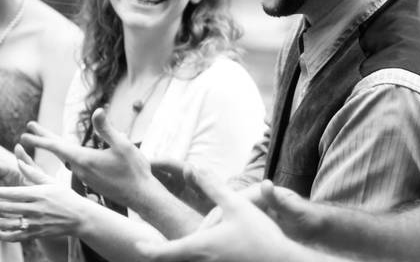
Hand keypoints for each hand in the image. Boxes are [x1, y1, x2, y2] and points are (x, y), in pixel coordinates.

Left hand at [0, 144, 83, 240]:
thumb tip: (17, 159)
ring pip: (7, 223)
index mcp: (38, 194)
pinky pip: (14, 236)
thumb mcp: (50, 181)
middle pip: (6, 208)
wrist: (80, 217)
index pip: (12, 193)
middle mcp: (35, 209)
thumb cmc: (65, 196)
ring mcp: (34, 223)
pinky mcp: (35, 234)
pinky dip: (0, 235)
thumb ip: (32, 171)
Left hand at [21, 109, 153, 208]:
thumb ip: (107, 129)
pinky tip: (69, 154)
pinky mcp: (92, 180)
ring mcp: (86, 176)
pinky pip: (75, 165)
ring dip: (56, 148)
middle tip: (27, 130)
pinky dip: (67, 157)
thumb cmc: (133, 170)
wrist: (141, 195)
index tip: (25, 133)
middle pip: (58, 151)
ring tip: (49, 139)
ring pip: (66, 158)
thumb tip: (97, 111)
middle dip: (43, 139)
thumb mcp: (123, 145)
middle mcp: (81, 169)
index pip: (57, 147)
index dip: (41, 138)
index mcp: (85, 159)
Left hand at [133, 166, 294, 261]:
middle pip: (174, 260)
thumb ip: (213, 186)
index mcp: (199, 246)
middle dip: (162, 253)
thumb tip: (195, 167)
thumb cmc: (259, 233)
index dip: (147, 249)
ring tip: (173, 247)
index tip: (137, 245)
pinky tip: (202, 250)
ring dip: (180, 254)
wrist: (282, 260)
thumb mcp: (235, 205)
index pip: (163, 253)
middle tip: (151, 246)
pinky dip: (195, 258)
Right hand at [197, 181, 320, 239]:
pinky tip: (212, 252)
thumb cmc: (308, 219)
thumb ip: (280, 200)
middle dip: (208, 226)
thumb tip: (265, 184)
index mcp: (259, 195)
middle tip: (194, 241)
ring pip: (224, 224)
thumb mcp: (296, 212)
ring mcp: (250, 214)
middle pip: (223, 212)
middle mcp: (252, 202)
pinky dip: (219, 241)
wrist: (315, 226)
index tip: (205, 230)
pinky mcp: (251, 226)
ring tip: (198, 247)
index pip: (231, 203)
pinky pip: (231, 234)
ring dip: (210, 235)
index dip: (216, 217)